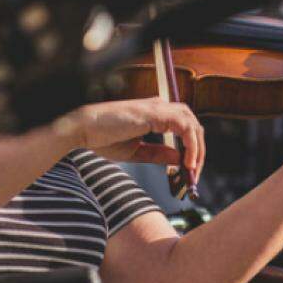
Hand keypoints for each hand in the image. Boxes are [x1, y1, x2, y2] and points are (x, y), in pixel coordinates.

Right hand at [57, 98, 205, 179]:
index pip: (184, 128)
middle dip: (198, 151)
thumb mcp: (137, 151)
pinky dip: (190, 145)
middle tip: (194, 175)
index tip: (189, 172)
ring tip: (192, 171)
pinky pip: (185, 127)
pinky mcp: (156, 112)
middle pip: (193, 125)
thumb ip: (159, 154)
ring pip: (193, 125)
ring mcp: (158, 107)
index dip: (191, 149)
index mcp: (155, 113)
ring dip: (197, 149)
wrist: (84, 130)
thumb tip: (180, 160)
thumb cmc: (103, 139)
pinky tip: (186, 162)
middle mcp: (160, 106)